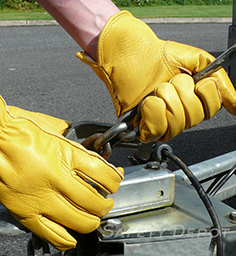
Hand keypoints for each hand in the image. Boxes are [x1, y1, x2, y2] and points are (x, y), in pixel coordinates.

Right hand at [0, 97, 123, 250]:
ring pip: (79, 221)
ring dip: (93, 219)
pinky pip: (52, 233)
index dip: (116, 179)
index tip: (116, 178)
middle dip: (107, 203)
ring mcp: (41, 197)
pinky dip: (67, 238)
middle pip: (96, 202)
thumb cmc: (21, 129)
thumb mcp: (55, 126)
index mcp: (66, 154)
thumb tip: (91, 144)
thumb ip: (75, 138)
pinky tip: (74, 234)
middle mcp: (56, 178)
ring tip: (94, 214)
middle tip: (107, 199)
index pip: (105, 175)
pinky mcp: (25, 210)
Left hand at [77, 10, 235, 142]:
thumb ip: (219, 81)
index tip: (194, 80)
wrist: (129, 54)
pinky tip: (147, 102)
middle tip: (169, 81)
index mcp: (192, 100)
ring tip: (156, 90)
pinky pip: (158, 130)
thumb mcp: (197, 61)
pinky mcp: (144, 126)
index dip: (204, 94)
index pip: (210, 110)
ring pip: (177, 125)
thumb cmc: (158, 56)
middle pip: (194, 118)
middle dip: (181, 94)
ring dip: (166, 100)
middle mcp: (179, 114)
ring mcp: (162, 122)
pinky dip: (153, 113)